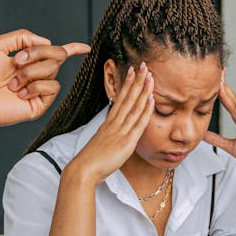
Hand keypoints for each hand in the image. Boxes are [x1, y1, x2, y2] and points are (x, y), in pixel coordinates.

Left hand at [0, 30, 89, 144]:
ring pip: (52, 70)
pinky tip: (20, 94)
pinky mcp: (39, 104)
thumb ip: (23, 37)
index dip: (72, 48)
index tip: (85, 47)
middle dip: (37, 54)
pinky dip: (35, 86)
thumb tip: (47, 41)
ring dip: (29, 73)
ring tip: (11, 84)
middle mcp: (35, 73)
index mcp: (27, 60)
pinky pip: (52, 87)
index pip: (53, 53)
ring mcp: (38, 89)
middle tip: (16, 62)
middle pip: (57, 55)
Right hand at [67, 63, 153, 182]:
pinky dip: (145, 110)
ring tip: (149, 75)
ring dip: (143, 90)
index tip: (131, 71)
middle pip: (127, 97)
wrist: (84, 170)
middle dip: (136, 80)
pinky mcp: (126, 142)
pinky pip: (138, 123)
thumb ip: (111, 136)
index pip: (119, 98)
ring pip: (134, 106)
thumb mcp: (102, 143)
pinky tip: (151, 99)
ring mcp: (121, 131)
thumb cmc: (91, 161)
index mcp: (108, 123)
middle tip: (143, 65)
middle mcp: (114, 123)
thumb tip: (116, 133)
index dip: (126, 84)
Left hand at [203, 76, 235, 183]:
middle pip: (232, 98)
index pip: (228, 102)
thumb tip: (201, 134)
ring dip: (230, 91)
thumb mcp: (229, 146)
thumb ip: (215, 139)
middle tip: (217, 69)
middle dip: (224, 84)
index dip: (221, 90)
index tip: (213, 77)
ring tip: (223, 79)